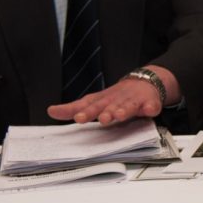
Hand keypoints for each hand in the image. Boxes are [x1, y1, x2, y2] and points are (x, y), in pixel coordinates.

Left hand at [48, 78, 163, 125]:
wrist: (142, 83)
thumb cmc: (116, 97)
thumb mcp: (94, 101)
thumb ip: (73, 108)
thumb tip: (51, 111)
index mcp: (103, 100)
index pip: (91, 105)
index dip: (84, 111)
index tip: (77, 117)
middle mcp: (116, 99)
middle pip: (110, 105)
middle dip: (105, 111)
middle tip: (101, 118)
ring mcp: (133, 100)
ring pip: (129, 105)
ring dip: (124, 110)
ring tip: (120, 115)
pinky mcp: (149, 102)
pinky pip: (151, 106)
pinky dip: (150, 107)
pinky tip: (149, 111)